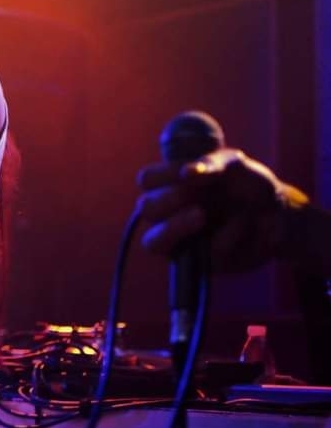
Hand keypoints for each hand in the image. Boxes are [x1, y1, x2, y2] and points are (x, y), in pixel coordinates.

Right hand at [137, 148, 297, 273]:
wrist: (281, 215)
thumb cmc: (250, 185)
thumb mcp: (235, 164)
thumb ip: (211, 164)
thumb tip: (185, 174)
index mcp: (173, 185)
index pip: (147, 180)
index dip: (160, 175)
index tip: (182, 172)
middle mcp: (171, 213)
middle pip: (146, 208)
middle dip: (166, 201)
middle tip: (190, 194)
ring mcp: (182, 240)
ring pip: (154, 242)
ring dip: (174, 227)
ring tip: (200, 215)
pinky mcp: (201, 263)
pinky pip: (200, 253)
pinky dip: (227, 235)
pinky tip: (245, 226)